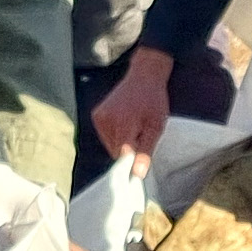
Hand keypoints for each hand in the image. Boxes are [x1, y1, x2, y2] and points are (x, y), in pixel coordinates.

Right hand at [92, 49, 174, 168]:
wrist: (144, 76)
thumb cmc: (153, 101)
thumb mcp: (156, 127)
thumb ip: (145, 151)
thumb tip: (137, 174)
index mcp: (123, 125)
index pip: (122, 157)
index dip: (132, 164)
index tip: (141, 164)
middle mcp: (106, 121)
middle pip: (116, 152)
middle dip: (129, 151)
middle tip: (141, 136)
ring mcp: (99, 118)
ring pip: (110, 145)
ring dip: (122, 143)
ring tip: (134, 127)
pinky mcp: (96, 116)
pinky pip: (105, 136)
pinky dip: (115, 135)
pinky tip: (125, 122)